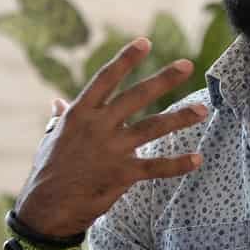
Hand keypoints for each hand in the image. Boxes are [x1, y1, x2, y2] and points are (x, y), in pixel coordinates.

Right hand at [15, 38, 207, 237]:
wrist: (46, 207)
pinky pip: (155, 167)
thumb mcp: (51, 138)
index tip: (145, 42)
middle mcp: (98, 126)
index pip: (106, 79)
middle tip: (187, 65)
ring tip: (202, 109)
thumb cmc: (48, 170)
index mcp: (80, 113)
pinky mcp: (122, 174)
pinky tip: (197, 159)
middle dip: (163, 80)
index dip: (125, 60)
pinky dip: (177, 164)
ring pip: (152, 128)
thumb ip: (61, 117)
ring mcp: (112, 150)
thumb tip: (57, 101)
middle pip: (136, 97)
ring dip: (179, 118)